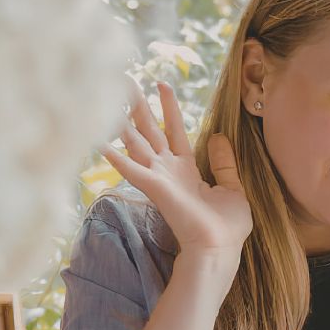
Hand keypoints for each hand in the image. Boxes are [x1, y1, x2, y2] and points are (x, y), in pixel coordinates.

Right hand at [100, 79, 252, 256]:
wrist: (220, 249)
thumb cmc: (227, 227)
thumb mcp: (232, 188)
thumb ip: (224, 163)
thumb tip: (218, 135)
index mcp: (186, 169)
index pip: (175, 130)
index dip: (169, 107)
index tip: (163, 84)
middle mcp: (168, 170)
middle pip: (150, 130)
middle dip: (139, 105)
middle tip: (126, 80)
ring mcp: (159, 178)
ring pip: (136, 142)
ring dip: (121, 120)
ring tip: (108, 98)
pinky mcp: (154, 187)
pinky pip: (130, 168)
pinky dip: (114, 155)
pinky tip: (97, 140)